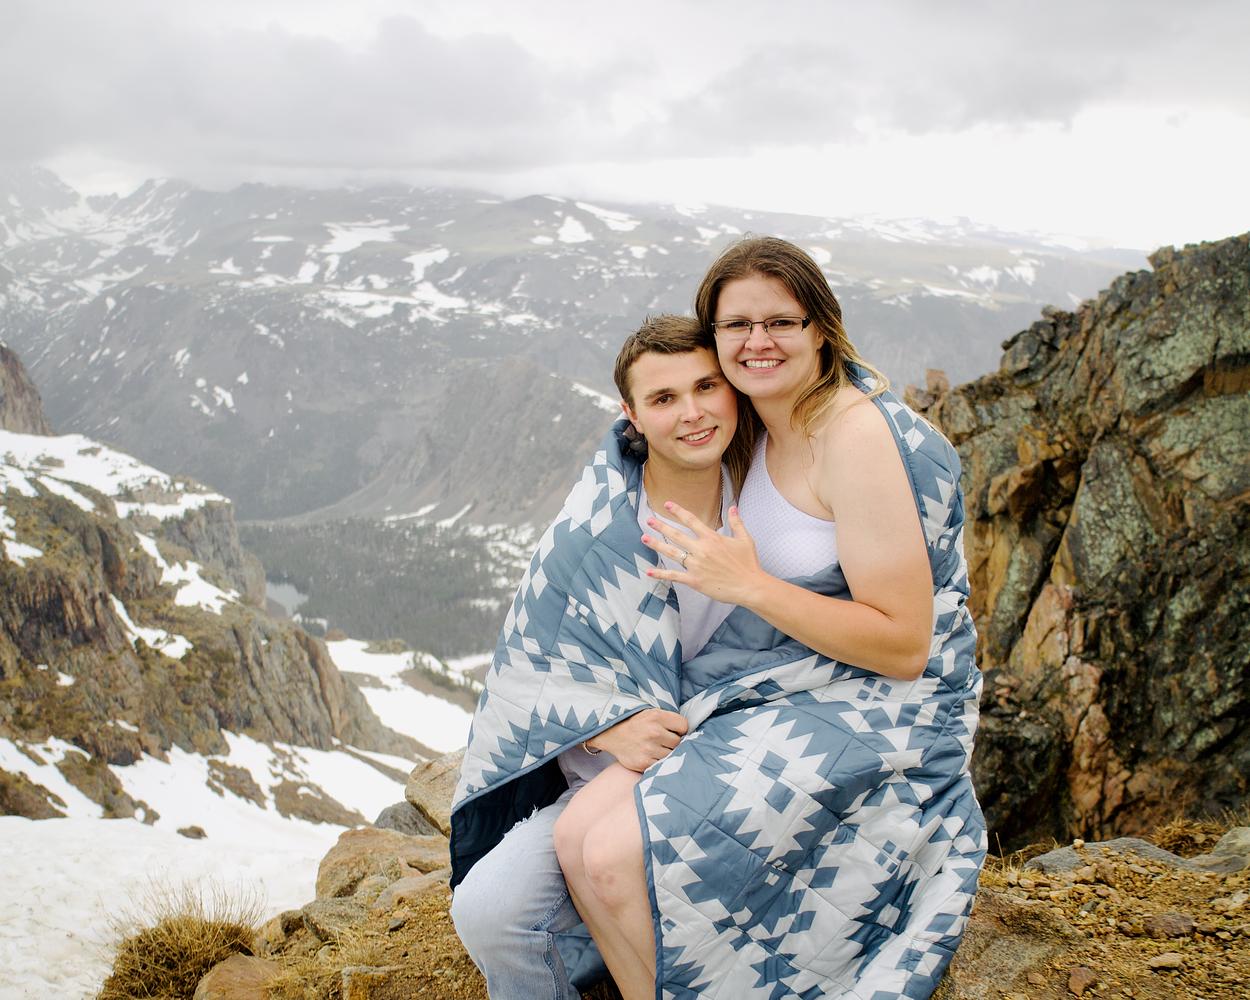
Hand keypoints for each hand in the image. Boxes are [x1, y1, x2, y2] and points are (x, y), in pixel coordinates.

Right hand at [588, 708, 688, 771]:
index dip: (680, 729)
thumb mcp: (650, 713)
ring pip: (671, 754)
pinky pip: (661, 765)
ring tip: (657, 748)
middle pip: (679, 742)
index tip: (674, 731)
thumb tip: (689, 731)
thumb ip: (668, 720)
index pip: (684, 726)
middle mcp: (654, 732)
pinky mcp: (644, 763)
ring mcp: (649, 749)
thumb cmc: (635, 724)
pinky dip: (659, 762)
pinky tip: (652, 756)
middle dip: (673, 742)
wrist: (611, 734)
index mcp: (656, 717)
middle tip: (663, 741)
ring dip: (667, 753)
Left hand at [642, 503, 764, 605]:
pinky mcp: (695, 581)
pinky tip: (649, 571)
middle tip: (649, 520)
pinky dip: (661, 573)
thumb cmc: (748, 563)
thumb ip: (736, 522)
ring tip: (644, 538)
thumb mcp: (745, 539)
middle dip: (661, 526)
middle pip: (676, 535)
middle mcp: (701, 549)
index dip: (678, 511)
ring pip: (672, 553)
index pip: (691, 520)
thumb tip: (733, 507)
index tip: (667, 504)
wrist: (750, 586)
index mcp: (712, 538)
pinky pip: (674, 576)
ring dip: (657, 545)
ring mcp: (696, 565)